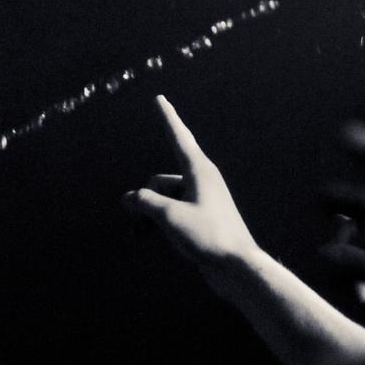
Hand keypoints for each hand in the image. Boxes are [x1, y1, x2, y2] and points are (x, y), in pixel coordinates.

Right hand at [122, 95, 260, 268]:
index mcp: (200, 171)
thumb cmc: (208, 237)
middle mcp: (201, 181)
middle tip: (146, 221)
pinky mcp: (198, 218)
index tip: (159, 98)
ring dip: (149, 214)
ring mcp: (200, 200)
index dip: (166, 117)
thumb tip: (128, 197)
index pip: (178, 136)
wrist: (236, 267)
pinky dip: (157, 222)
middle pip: (160, 180)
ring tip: (145, 234)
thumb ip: (145, 202)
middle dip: (147, 198)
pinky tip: (148, 236)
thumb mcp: (170, 217)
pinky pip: (170, 212)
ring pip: (162, 199)